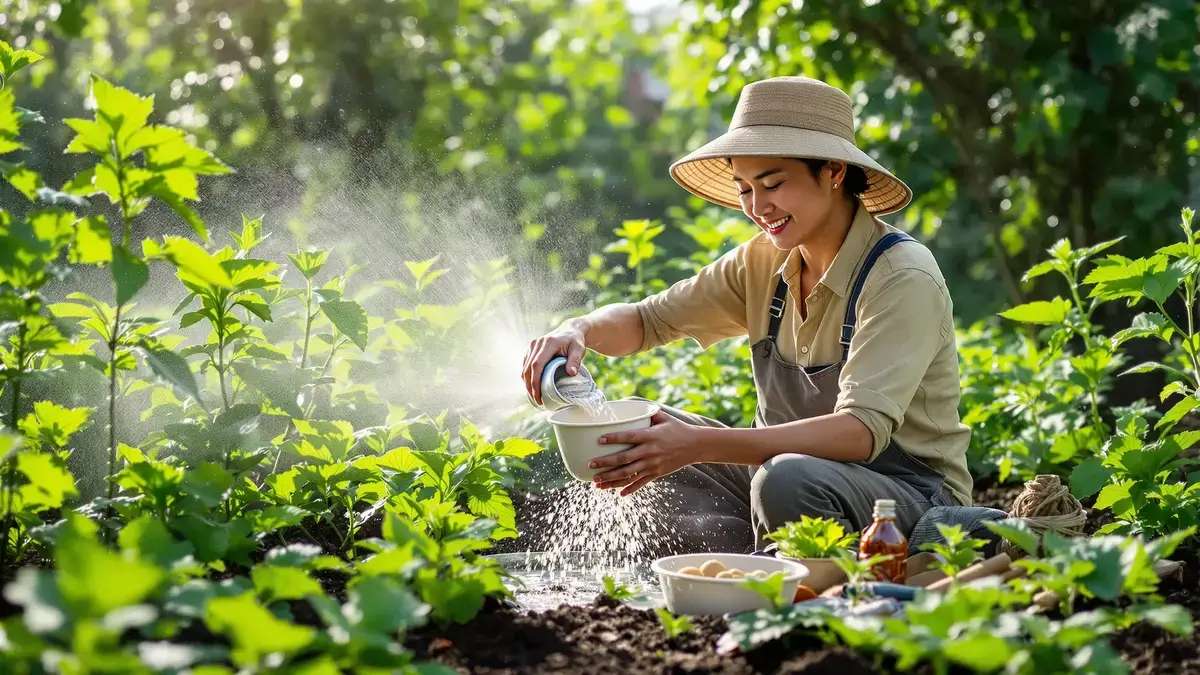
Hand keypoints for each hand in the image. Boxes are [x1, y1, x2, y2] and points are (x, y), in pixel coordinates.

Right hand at [522, 322, 586, 405]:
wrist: (570, 330)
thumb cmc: (576, 341)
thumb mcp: (579, 349)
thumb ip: (575, 360)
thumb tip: (571, 374)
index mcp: (548, 343)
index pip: (537, 365)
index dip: (535, 381)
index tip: (538, 395)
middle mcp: (537, 343)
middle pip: (528, 368)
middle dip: (530, 386)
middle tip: (537, 400)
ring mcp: (532, 345)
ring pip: (525, 367)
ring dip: (527, 383)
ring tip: (535, 396)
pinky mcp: (531, 349)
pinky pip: (526, 365)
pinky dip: (527, 377)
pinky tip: (532, 386)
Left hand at [590, 411, 705, 495]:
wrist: (696, 445)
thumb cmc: (678, 429)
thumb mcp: (664, 418)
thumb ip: (647, 413)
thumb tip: (631, 405)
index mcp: (650, 436)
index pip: (629, 436)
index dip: (614, 438)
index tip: (599, 440)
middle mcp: (650, 451)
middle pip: (624, 458)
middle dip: (605, 463)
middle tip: (590, 464)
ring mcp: (653, 464)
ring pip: (629, 474)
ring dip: (611, 478)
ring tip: (596, 482)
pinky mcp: (657, 473)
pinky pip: (641, 483)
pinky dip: (630, 488)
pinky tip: (618, 493)